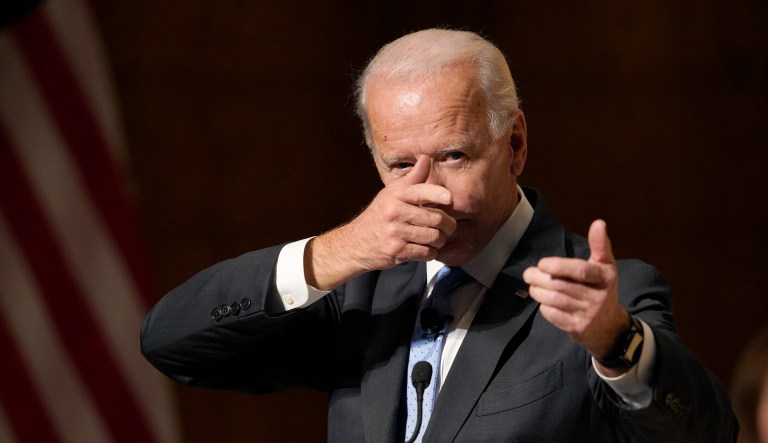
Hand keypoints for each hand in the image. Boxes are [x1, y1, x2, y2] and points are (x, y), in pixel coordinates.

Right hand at [306, 155, 456, 288]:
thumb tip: (426, 158)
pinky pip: (426, 252)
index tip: (449, 199)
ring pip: (433, 237)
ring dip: (440, 240)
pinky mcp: (397, 251)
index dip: (438, 194)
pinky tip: (426, 249)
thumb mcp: (392, 193)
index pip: (420, 191)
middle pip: (435, 217)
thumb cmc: (379, 215)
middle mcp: (395, 212)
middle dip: (448, 224)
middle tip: (448, 227)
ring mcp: (395, 232)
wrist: (355, 242)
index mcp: (396, 195)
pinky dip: (431, 253)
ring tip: (437, 239)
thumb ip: (413, 178)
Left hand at [522, 220, 629, 362]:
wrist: (610, 327)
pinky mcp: (577, 328)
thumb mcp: (605, 267)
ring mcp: (588, 314)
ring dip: (538, 291)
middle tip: (529, 273)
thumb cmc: (601, 289)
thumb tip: (598, 223)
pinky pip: (553, 315)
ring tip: (533, 285)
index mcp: (606, 277)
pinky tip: (543, 301)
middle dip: (539, 278)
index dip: (559, 266)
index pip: (581, 270)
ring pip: (555, 299)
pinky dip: (544, 307)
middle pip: (561, 285)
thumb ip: (600, 246)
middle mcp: (598, 296)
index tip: (542, 263)